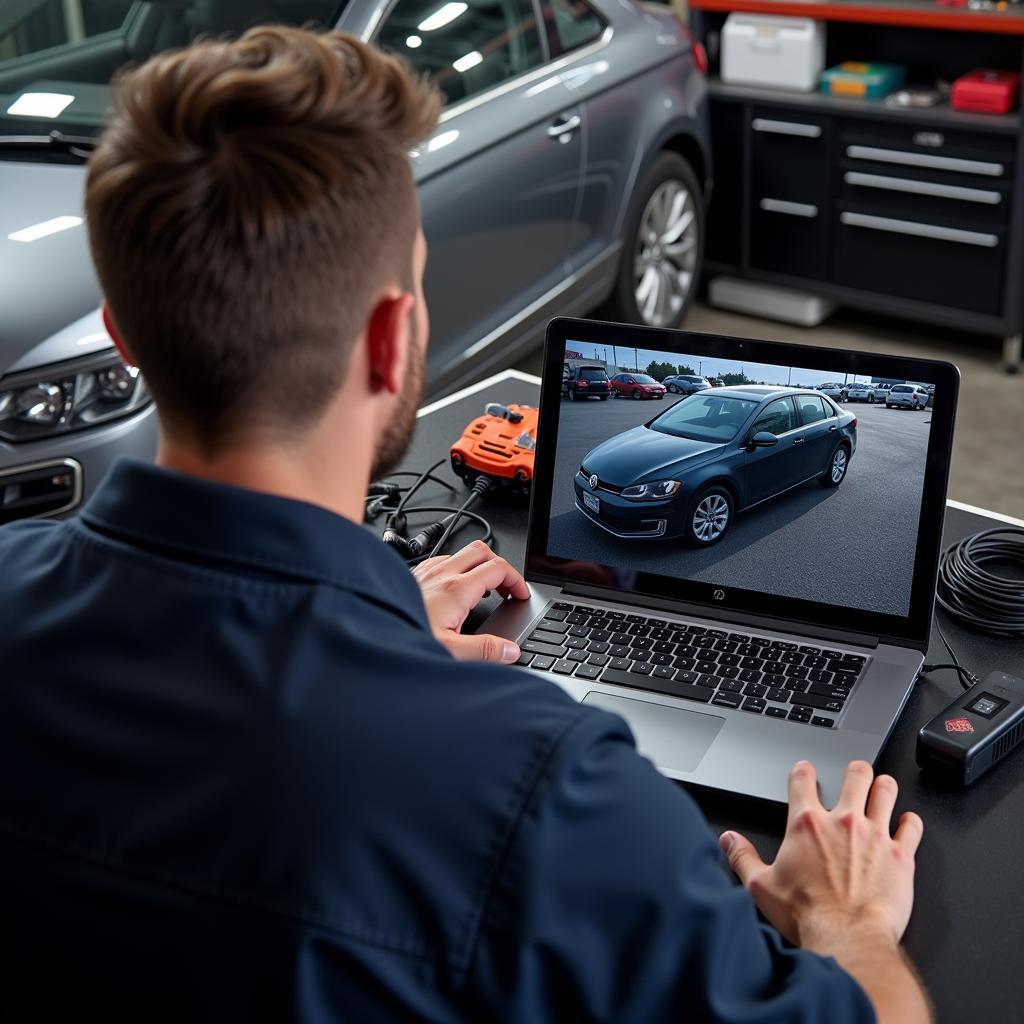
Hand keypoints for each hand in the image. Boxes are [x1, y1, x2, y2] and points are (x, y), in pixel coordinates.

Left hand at [412, 540, 529, 663]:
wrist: (368, 639)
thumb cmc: (402, 643)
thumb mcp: (451, 654)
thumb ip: (485, 651)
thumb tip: (510, 650)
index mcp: (455, 589)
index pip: (498, 568)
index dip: (517, 580)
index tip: (521, 595)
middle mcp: (440, 575)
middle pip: (482, 550)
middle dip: (500, 566)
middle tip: (507, 589)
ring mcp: (424, 573)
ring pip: (460, 554)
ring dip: (477, 567)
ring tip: (484, 591)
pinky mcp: (412, 578)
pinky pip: (440, 562)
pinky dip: (456, 570)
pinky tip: (453, 590)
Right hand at [720, 760, 922, 946]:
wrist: (848, 938)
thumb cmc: (808, 915)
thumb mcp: (761, 886)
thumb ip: (742, 857)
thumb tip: (728, 840)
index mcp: (806, 824)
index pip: (803, 779)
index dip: (803, 770)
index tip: (805, 770)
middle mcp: (842, 822)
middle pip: (855, 774)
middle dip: (855, 770)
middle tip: (855, 772)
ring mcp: (875, 835)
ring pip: (886, 791)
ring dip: (884, 787)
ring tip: (882, 787)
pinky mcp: (902, 855)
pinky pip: (912, 826)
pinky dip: (911, 822)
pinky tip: (907, 822)